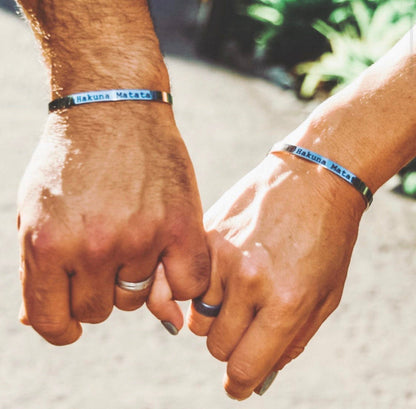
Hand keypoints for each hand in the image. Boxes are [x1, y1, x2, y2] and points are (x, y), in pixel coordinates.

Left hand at [18, 102, 209, 344]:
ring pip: (139, 298)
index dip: (62, 327)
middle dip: (98, 289)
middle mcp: (93, 247)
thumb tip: (40, 324)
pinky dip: (180, 281)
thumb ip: (38, 272)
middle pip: (100, 311)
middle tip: (105, 255)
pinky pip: (189, 286)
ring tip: (134, 237)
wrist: (113, 108)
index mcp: (47, 245)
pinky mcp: (180, 225)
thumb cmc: (71, 162)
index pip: (53, 322)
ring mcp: (141, 237)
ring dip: (135, 277)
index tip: (72, 321)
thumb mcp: (36, 213)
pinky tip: (169, 257)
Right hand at [188, 151, 365, 399]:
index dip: (239, 384)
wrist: (311, 179)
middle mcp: (249, 281)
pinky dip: (200, 291)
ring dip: (215, 318)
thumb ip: (291, 340)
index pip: (245, 366)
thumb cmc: (326, 238)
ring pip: (198, 319)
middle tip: (246, 327)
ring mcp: (222, 255)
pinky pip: (187, 284)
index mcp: (286, 301)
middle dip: (233, 346)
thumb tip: (258, 375)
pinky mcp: (206, 235)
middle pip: (218, 346)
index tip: (236, 386)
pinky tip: (220, 276)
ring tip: (236, 294)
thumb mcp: (326, 295)